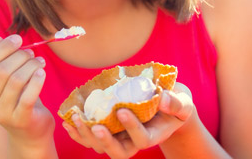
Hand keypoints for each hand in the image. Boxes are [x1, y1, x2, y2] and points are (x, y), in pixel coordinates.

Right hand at [0, 35, 54, 143]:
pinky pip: (28, 96)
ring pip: (16, 81)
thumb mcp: (4, 76)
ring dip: (31, 65)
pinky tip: (42, 73)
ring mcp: (0, 115)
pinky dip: (37, 81)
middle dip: (20, 56)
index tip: (18, 39)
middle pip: (1, 71)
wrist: (29, 128)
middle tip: (32, 53)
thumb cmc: (16, 95)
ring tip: (40, 61)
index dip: (2, 48)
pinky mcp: (19, 120)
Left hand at [63, 82, 193, 158]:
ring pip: (101, 146)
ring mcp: (120, 136)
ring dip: (86, 135)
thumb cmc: (175, 104)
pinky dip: (79, 131)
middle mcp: (133, 141)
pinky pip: (92, 136)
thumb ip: (176, 103)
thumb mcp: (183, 102)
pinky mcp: (110, 129)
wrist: (164, 105)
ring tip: (74, 119)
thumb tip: (163, 99)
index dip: (131, 128)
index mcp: (152, 135)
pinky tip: (68, 120)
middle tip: (95, 125)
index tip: (122, 110)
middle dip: (105, 140)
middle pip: (118, 151)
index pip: (142, 139)